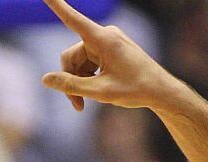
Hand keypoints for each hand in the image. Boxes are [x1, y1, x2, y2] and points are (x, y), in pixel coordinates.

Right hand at [40, 0, 183, 111]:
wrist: (161, 91)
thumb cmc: (136, 90)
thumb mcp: (101, 92)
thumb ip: (71, 86)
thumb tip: (45, 79)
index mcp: (103, 39)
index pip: (73, 19)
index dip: (56, 4)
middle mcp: (104, 35)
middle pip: (71, 57)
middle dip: (71, 80)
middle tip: (78, 105)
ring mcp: (107, 41)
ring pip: (79, 62)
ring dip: (80, 82)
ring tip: (89, 102)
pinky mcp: (109, 48)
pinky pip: (89, 62)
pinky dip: (89, 78)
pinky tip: (99, 90)